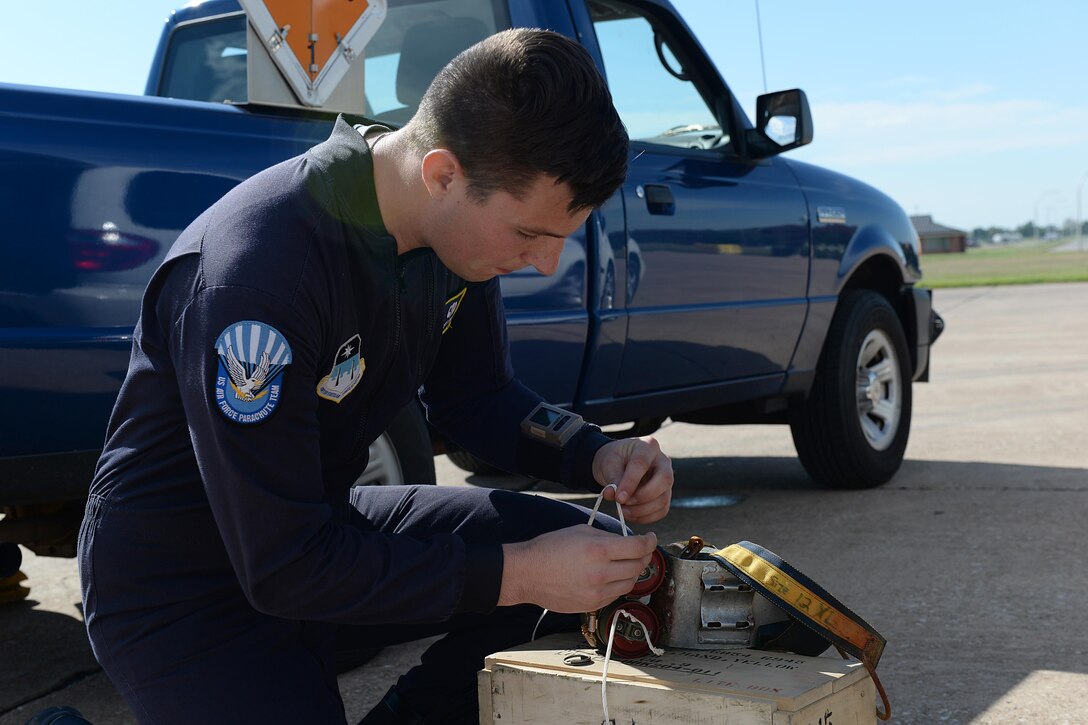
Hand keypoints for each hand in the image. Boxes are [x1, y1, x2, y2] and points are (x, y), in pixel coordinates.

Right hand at [498, 525, 656, 612]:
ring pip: (631, 583)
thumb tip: (626, 541)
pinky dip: (618, 584)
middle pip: (638, 566)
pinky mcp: (593, 605)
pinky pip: (616, 594)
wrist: (528, 574)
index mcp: (598, 550)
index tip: (651, 538)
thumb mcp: (580, 531)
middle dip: (644, 556)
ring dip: (632, 572)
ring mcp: (598, 592)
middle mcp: (601, 573)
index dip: (650, 541)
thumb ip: (606, 537)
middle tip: (640, 550)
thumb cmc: (550, 548)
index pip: (638, 547)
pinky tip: (609, 576)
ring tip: (624, 563)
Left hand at [591, 437, 672, 523]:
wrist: (618, 464)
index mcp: (648, 446)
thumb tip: (611, 495)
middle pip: (664, 480)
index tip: (618, 498)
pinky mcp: (665, 494)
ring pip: (664, 499)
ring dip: (642, 510)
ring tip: (622, 510)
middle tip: (622, 504)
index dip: (630, 482)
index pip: (642, 463)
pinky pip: (662, 510)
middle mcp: (663, 461)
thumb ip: (612, 478)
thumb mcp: (609, 463)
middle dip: (643, 497)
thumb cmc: (614, 459)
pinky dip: (646, 517)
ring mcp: (667, 479)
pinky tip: (630, 515)